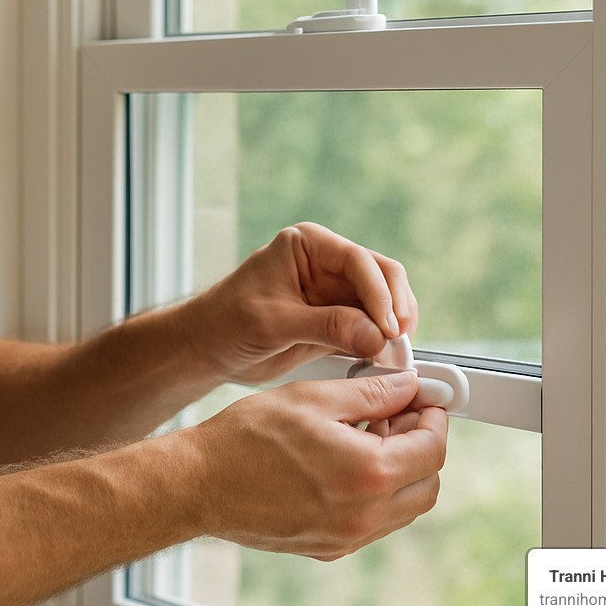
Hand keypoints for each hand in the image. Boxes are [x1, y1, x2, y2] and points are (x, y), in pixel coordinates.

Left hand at [181, 222, 418, 385]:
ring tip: (393, 355)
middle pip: (382, 276)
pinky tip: (384, 360)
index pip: (358, 261)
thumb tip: (376, 336)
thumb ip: (326, 326)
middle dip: (395, 308)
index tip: (388, 326)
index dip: (380, 293)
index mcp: (308, 245)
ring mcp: (335, 292)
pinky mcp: (339, 320)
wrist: (206, 348)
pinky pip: (372, 327)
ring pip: (384, 303)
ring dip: (394, 328)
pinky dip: (382, 343)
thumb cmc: (226, 323)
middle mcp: (327, 263)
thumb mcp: (273, 323)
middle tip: (399, 341)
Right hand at [187, 371, 446, 560]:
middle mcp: (363, 514)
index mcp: (367, 473)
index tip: (424, 400)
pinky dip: (375, 493)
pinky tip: (345, 462)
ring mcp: (346, 537)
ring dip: (401, 472)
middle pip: (427, 485)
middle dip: (423, 447)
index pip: (432, 449)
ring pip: (404, 508)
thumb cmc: (245, 438)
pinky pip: (374, 522)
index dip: (434, 418)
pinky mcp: (328, 547)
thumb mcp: (312, 398)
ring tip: (368, 435)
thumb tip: (407, 388)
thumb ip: (370, 393)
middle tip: (399, 416)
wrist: (199, 484)